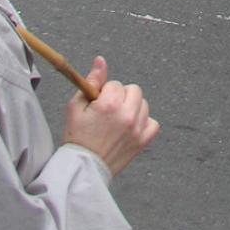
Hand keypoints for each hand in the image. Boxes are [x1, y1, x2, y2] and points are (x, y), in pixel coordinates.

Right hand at [62, 56, 158, 176]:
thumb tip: (101, 60)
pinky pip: (153, 123)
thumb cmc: (77, 138)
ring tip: (117, 121)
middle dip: (121, 96)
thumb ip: (92, 81)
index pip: (115, 84)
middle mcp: (126, 115)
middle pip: (133, 90)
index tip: (98, 105)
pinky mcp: (142, 142)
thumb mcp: (76, 106)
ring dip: (132, 108)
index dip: (104, 93)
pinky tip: (130, 128)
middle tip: (108, 111)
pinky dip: (144, 123)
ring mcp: (136, 129)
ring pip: (143, 104)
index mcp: (109, 104)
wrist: (82, 170)